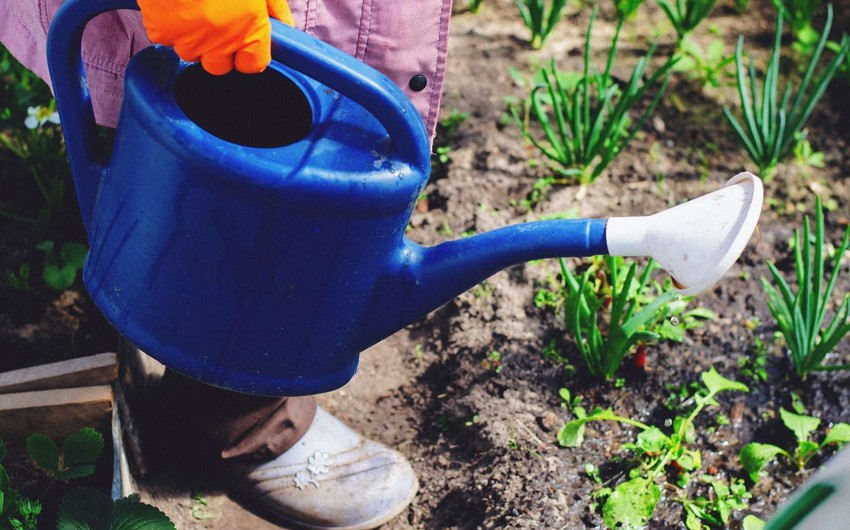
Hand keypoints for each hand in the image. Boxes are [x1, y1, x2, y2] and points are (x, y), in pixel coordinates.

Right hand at [138, 0, 293, 74]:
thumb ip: (274, 7)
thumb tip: (285, 26)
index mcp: (249, 30)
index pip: (252, 65)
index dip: (247, 54)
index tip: (243, 42)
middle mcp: (221, 42)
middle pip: (219, 66)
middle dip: (218, 51)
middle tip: (215, 22)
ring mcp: (188, 40)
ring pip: (191, 53)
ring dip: (192, 38)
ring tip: (192, 7)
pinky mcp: (161, 33)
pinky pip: (166, 38)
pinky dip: (168, 26)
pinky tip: (172, 4)